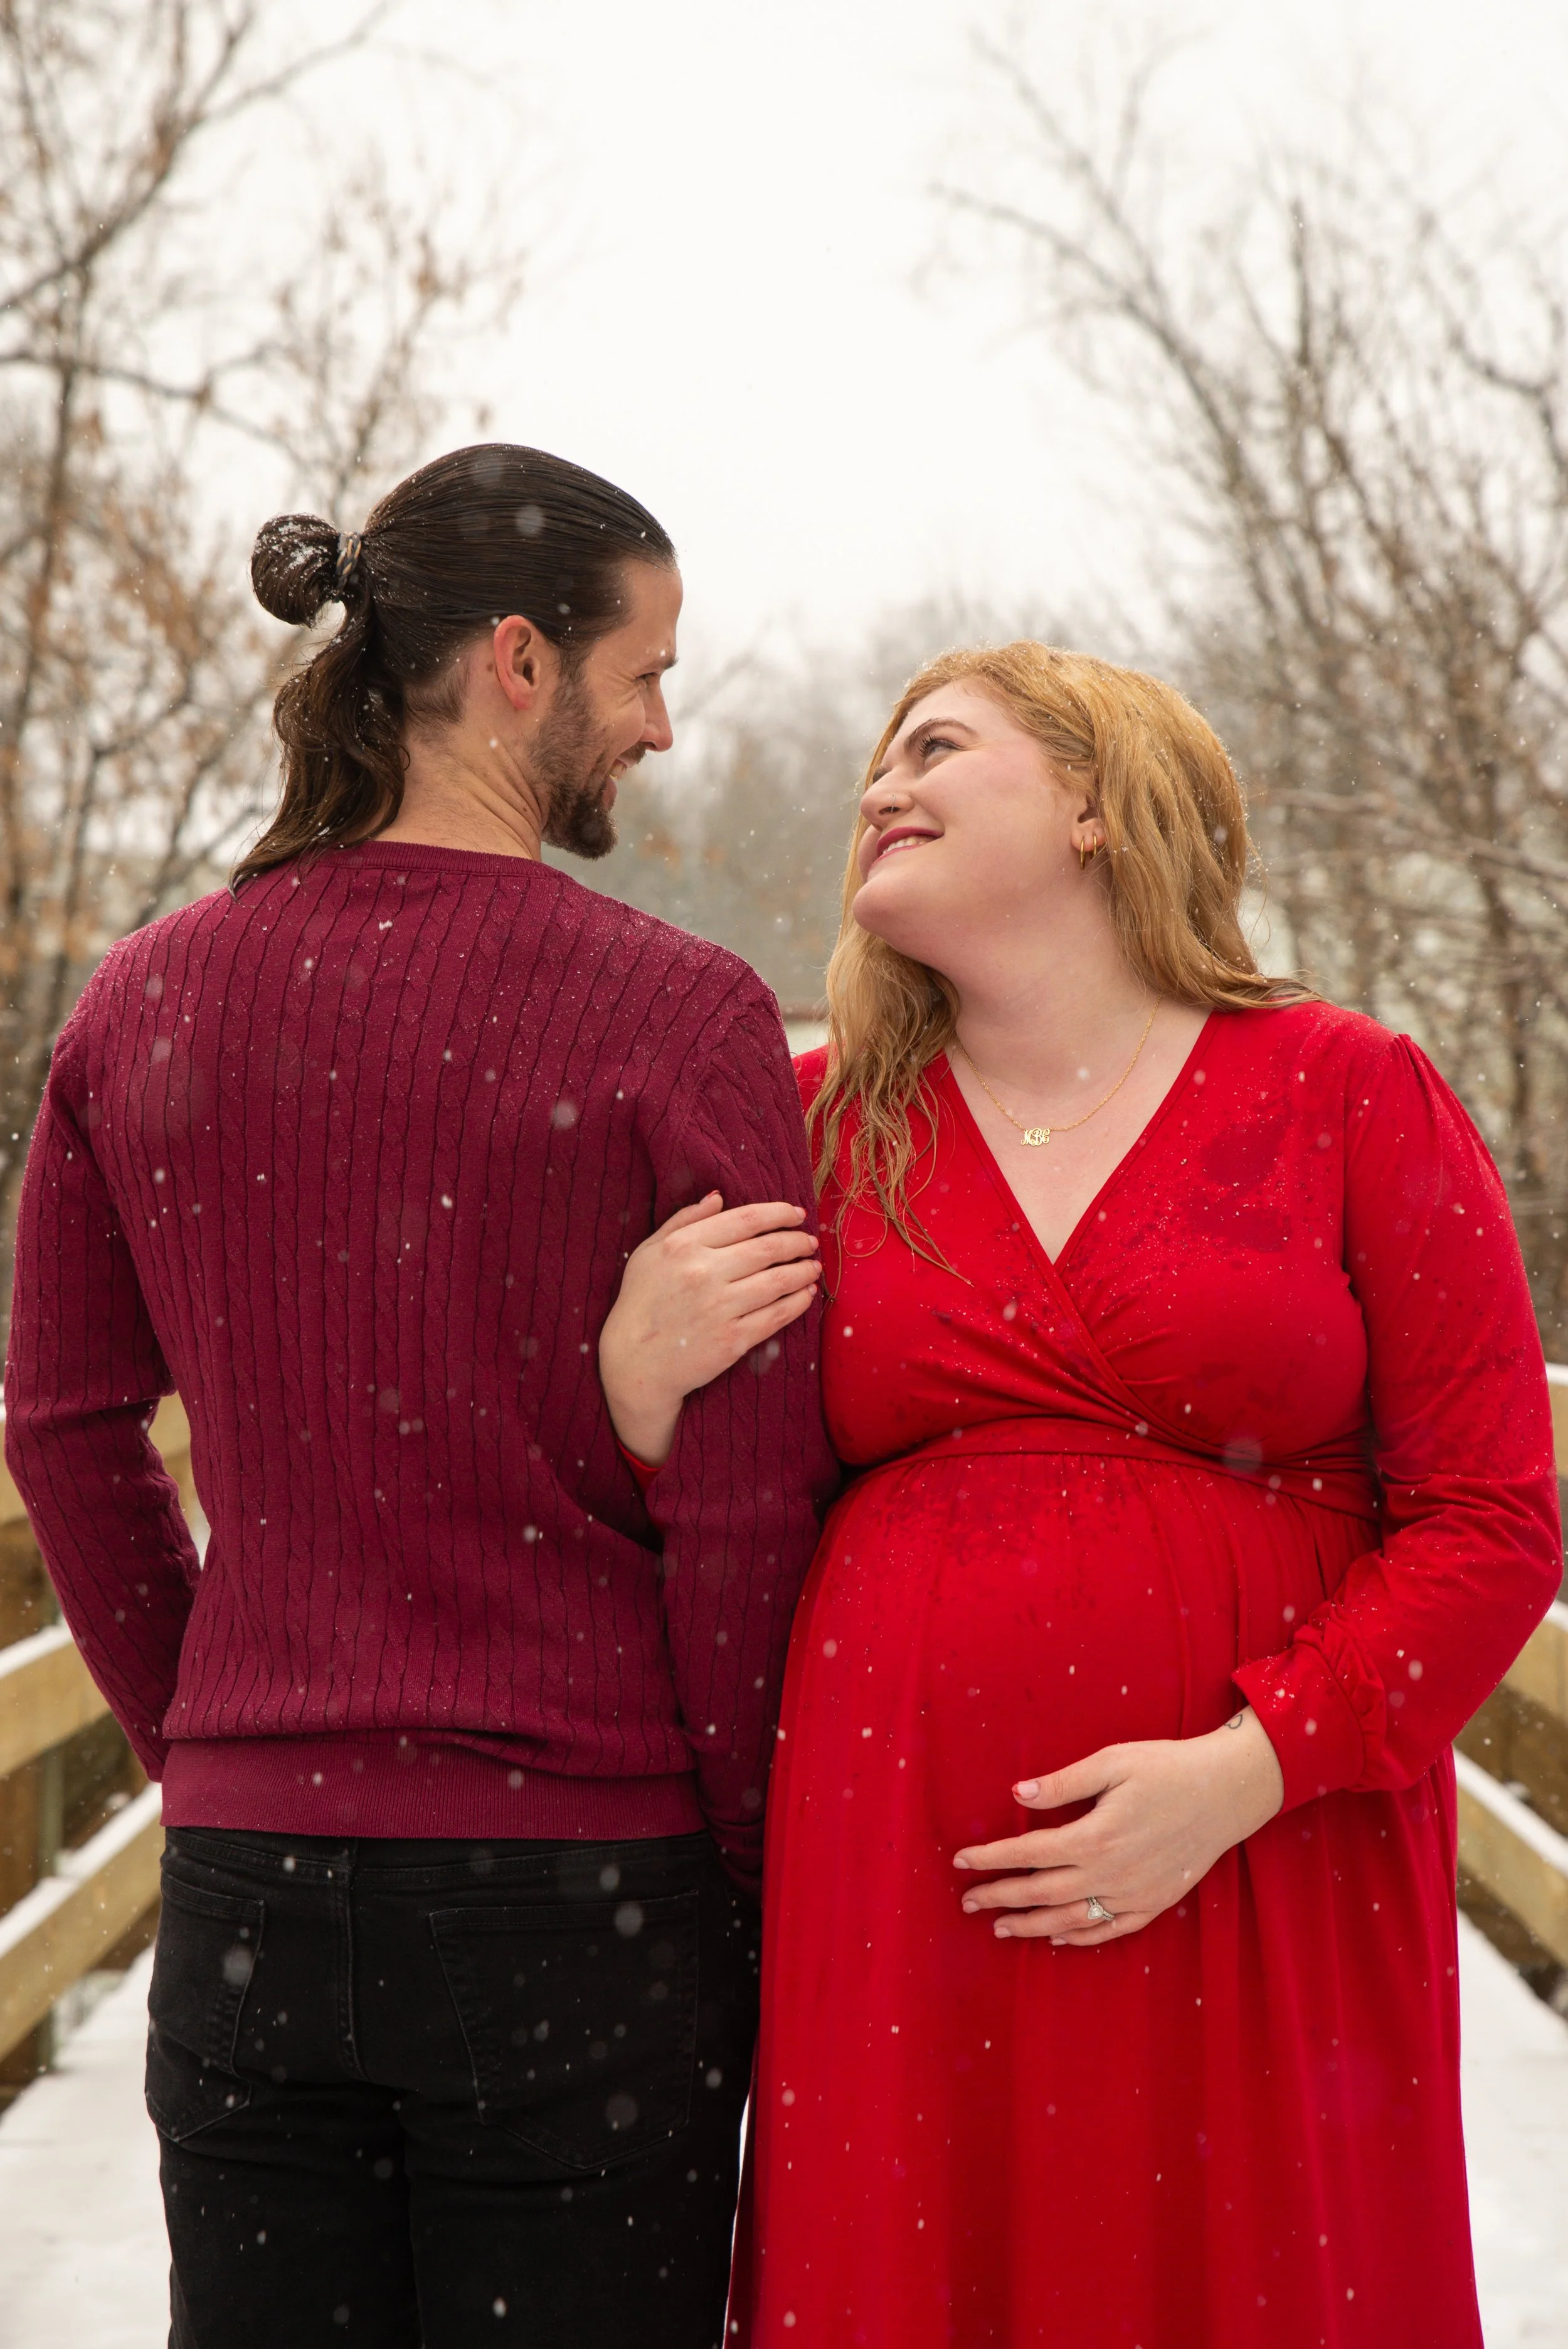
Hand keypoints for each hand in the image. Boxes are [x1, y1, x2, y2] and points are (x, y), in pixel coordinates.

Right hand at [599, 1193, 820, 1466]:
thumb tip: (719, 1197)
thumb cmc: (641, 1303)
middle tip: (809, 1241)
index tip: (796, 1214)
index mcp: (684, 1246)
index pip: (746, 1220)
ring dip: (803, 1270)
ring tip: (813, 1266)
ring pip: (778, 1281)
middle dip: (797, 1241)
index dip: (779, 1213)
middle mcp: (704, 1273)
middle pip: (768, 1248)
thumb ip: (684, 1221)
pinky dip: (798, 1302)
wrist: (634, 1364)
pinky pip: (777, 1315)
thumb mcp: (649, 1253)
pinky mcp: (733, 1340)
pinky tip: (807, 1295)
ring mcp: (720, 1308)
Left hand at [952, 1708, 1284, 1946]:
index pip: (1028, 1853)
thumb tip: (1017, 1793)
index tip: (960, 1860)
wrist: (1227, 1792)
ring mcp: (1133, 1894)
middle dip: (999, 1896)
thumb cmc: (1167, 1768)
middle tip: (966, 1902)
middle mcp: (1110, 1874)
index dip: (991, 1858)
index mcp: (1094, 1837)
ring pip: (1069, 1919)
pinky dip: (1078, 1936)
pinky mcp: (1154, 1903)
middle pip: (1041, 1892)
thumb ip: (1063, 1783)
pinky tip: (1056, 1935)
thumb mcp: (1112, 1762)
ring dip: (1029, 1924)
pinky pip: (1109, 1930)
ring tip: (999, 1926)